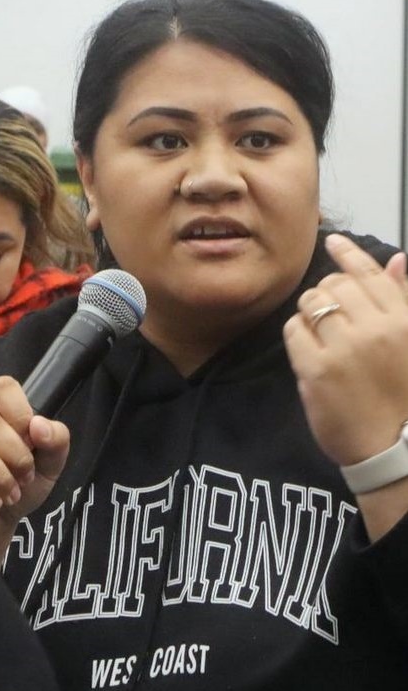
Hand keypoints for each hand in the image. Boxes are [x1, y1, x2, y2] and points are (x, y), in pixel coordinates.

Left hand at [283, 234, 407, 467]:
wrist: (392, 448)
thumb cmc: (403, 396)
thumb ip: (402, 300)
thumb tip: (396, 259)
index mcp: (403, 321)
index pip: (370, 273)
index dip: (348, 254)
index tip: (333, 242)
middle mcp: (376, 329)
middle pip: (335, 285)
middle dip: (327, 293)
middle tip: (330, 315)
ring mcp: (345, 349)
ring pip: (312, 303)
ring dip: (310, 312)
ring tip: (320, 333)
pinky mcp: (317, 370)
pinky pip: (293, 330)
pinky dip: (297, 334)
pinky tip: (308, 349)